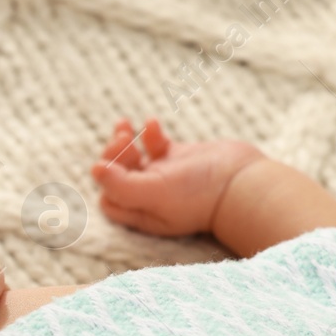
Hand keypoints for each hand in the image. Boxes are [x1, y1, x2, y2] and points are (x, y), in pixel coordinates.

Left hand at [90, 117, 263, 237]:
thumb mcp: (154, 192)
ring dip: (124, 140)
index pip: (108, 198)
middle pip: (118, 175)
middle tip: (121, 137)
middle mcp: (151, 197)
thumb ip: (121, 184)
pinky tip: (151, 122)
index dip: (105, 178)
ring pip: (134, 157)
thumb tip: (93, 169)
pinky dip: (149, 133)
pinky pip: (155, 144)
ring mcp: (165, 176)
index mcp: (141, 213)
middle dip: (114, 154)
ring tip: (123, 124)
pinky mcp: (179, 158)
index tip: (111, 161)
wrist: (242, 183)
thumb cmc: (198, 194)